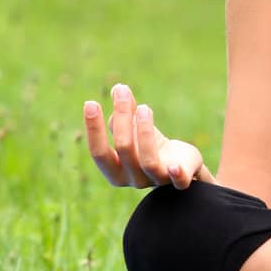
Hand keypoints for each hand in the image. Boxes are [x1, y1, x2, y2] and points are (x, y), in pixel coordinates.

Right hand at [83, 83, 211, 189]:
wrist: (180, 166)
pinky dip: (177, 175)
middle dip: (122, 118)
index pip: (98, 153)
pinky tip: (175, 166)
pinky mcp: (180, 181)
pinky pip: (179, 181)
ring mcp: (156, 180)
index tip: (91, 103)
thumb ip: (126, 113)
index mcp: (115, 171)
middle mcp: (133, 179)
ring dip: (145, 131)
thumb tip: (118, 88)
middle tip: (123, 92)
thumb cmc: (149, 147)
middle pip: (124, 148)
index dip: (94, 129)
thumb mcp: (134, 130)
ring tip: (143, 108)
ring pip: (148, 160)